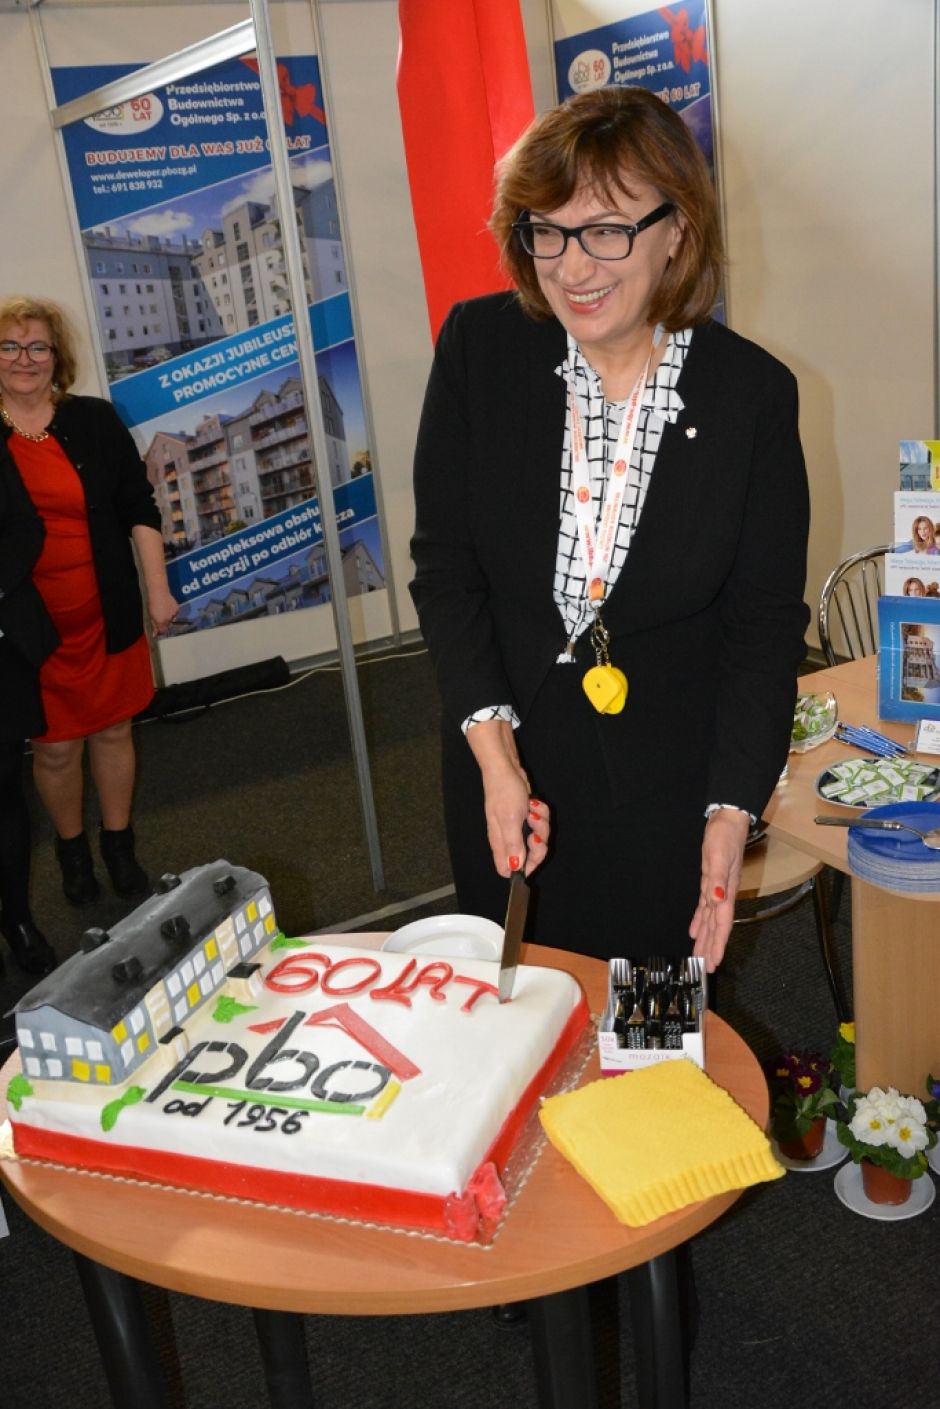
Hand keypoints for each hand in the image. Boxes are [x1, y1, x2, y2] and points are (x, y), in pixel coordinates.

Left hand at [148, 586, 178, 635]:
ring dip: (168, 618)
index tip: (158, 630)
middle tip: (159, 618)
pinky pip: (175, 614)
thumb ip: (154, 625)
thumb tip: (155, 634)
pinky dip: (172, 613)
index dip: (160, 631)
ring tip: (163, 611)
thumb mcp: (151, 615)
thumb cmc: (152, 602)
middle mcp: (168, 619)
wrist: (159, 592)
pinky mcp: (177, 609)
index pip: (163, 631)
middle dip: (164, 624)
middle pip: (168, 626)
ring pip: (172, 620)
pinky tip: (167, 608)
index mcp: (161, 621)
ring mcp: (174, 614)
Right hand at [465, 720, 549, 877]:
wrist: (506, 768)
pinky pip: (540, 823)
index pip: (508, 869)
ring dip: (541, 824)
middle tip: (536, 834)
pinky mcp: (526, 816)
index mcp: (500, 843)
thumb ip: (513, 845)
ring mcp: (518, 827)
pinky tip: (534, 803)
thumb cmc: (504, 792)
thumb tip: (514, 868)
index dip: (523, 868)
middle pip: (529, 856)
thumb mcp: (510, 820)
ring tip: (532, 810)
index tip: (532, 857)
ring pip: (538, 838)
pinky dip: (541, 813)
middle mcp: (509, 838)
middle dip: (538, 844)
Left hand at [688, 808, 749, 971]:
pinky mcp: (710, 882)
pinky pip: (705, 908)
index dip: (718, 943)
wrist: (727, 820)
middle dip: (712, 947)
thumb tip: (718, 900)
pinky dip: (700, 921)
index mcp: (726, 891)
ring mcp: (717, 889)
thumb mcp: (720, 856)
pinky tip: (696, 931)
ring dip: (706, 938)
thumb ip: (719, 879)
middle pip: (716, 927)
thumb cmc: (725, 836)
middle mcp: (723, 894)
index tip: (714, 961)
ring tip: (701, 955)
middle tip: (707, 967)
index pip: (722, 923)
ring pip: (710, 920)